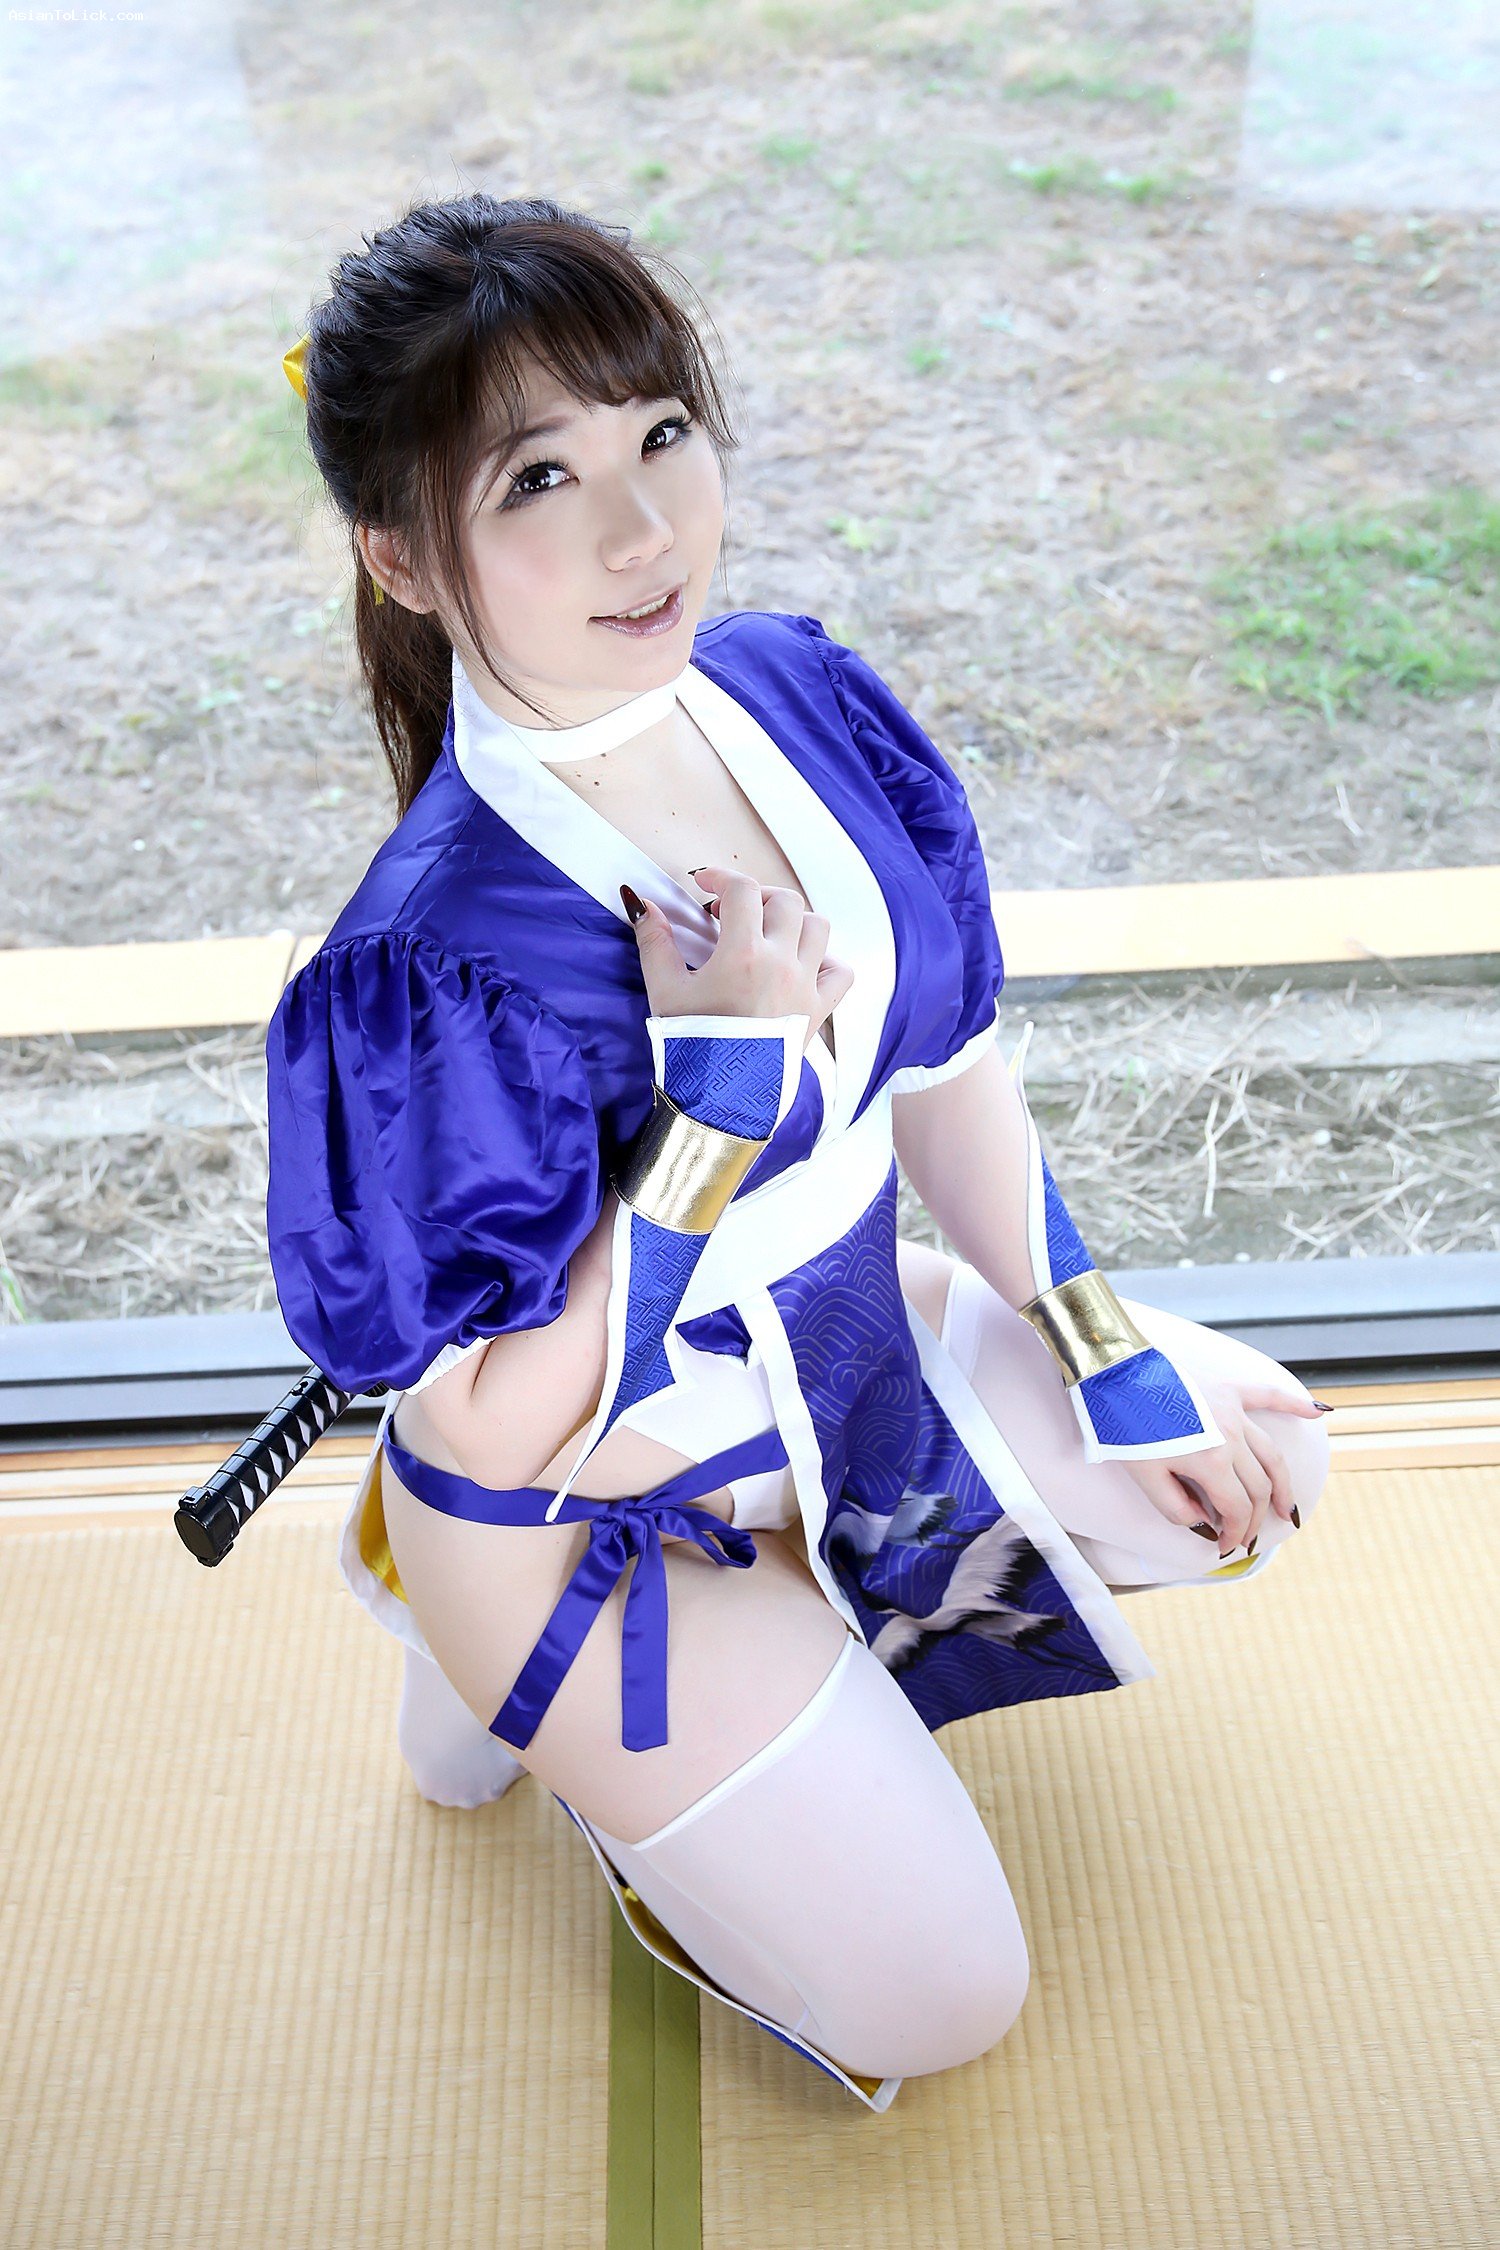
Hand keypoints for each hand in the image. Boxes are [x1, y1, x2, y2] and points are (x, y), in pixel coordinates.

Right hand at [625, 864, 853, 1051]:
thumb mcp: (665, 990)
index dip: (721, 878)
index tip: (705, 886)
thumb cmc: (692, 1047)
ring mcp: (805, 986)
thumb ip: (655, 942)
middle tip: (733, 913)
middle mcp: (782, 964)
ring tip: (768, 934)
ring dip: (793, 921)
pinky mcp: (818, 1011)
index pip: (742, 889)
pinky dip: (827, 960)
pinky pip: (840, 972)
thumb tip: (642, 906)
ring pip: (818, 927)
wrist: (720, 1099)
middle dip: (758, 897)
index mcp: (743, 954)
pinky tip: (802, 965)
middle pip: (785, 901)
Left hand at [1119, 1376, 1326, 1556]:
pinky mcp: (1227, 1389)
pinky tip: (1319, 1412)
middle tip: (1244, 1537)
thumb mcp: (1143, 1478)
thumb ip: (1175, 1508)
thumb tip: (1202, 1522)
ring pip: (1271, 1453)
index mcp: (1211, 1462)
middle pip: (1259, 1487)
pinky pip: (1268, 1396)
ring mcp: (1233, 1410)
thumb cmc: (1122, 1427)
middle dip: (1255, 1518)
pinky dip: (1295, 1404)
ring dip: (1282, 1484)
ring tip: (1288, 1508)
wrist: (1113, 1374)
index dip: (1234, 1533)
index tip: (1225, 1547)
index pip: (1237, 1508)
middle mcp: (1232, 1437)